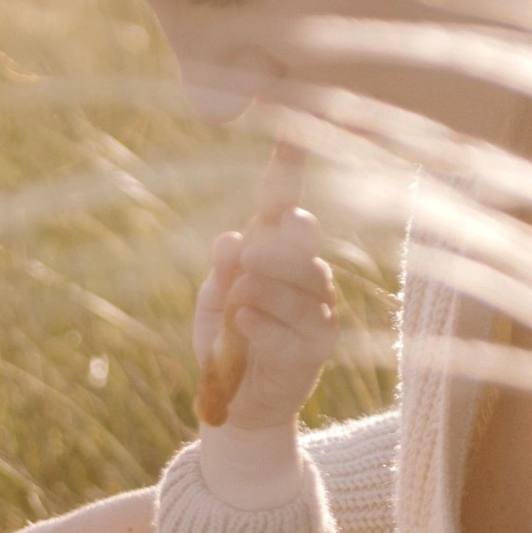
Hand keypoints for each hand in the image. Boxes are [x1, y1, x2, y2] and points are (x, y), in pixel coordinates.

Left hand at [194, 183, 334, 447]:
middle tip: (250, 259)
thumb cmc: (225, 343)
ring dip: (265, 290)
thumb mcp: (212, 304)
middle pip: (303, 242)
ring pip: (303, 283)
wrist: (236, 403)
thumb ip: (221, 273)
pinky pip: (297, 327)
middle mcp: (308, 275)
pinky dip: (265, 321)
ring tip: (239, 304)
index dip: (289, 169)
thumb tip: (230, 239)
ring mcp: (319, 310)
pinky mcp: (318, 347)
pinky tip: (243, 322)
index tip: (290, 129)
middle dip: (276, 245)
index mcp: (279, 255)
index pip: (285, 206)